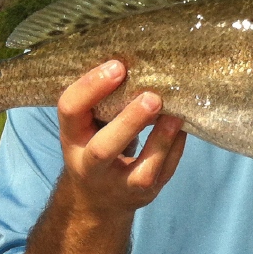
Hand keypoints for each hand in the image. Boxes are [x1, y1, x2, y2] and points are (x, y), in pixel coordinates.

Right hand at [23, 61, 185, 253]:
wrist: (96, 199)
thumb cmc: (95, 142)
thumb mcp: (87, 124)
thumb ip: (102, 100)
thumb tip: (139, 54)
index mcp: (71, 137)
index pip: (70, 110)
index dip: (90, 87)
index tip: (117, 66)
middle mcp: (89, 165)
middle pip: (103, 148)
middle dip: (129, 122)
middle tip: (152, 96)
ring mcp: (118, 184)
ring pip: (141, 170)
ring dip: (161, 141)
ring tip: (176, 116)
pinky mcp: (143, 194)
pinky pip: (163, 174)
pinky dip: (175, 150)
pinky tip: (182, 129)